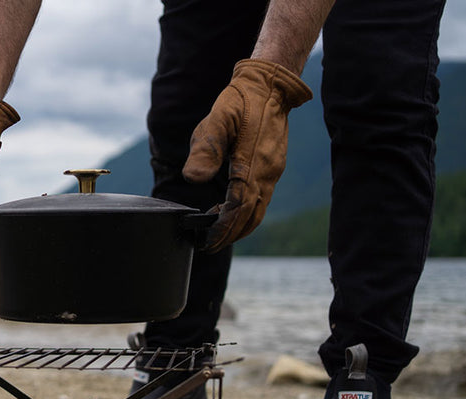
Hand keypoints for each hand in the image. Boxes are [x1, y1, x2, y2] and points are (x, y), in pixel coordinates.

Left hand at [183, 59, 311, 252]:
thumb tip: (193, 178)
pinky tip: (227, 209)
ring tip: (217, 232)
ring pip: (257, 211)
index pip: (238, 207)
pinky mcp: (272, 170)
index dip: (223, 228)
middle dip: (231, 235)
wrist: (269, 86)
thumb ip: (205, 149)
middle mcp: (267, 173)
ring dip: (239, 226)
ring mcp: (272, 172)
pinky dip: (245, 212)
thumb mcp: (217, 119)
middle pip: (251, 217)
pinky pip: (260, 199)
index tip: (207, 241)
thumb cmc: (240, 102)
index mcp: (252, 164)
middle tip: (210, 245)